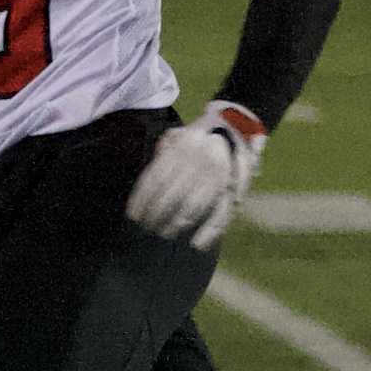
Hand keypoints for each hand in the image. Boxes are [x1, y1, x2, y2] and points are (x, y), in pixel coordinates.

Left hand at [125, 100, 266, 250]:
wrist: (237, 125)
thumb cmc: (198, 136)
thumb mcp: (177, 134)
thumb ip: (161, 153)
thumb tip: (148, 178)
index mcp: (183, 145)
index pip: (156, 178)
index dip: (142, 200)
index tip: (133, 216)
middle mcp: (200, 159)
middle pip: (173, 195)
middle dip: (157, 215)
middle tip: (147, 228)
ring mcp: (218, 175)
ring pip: (194, 206)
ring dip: (177, 224)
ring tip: (164, 234)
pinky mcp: (233, 188)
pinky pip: (221, 213)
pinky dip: (210, 231)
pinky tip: (198, 244)